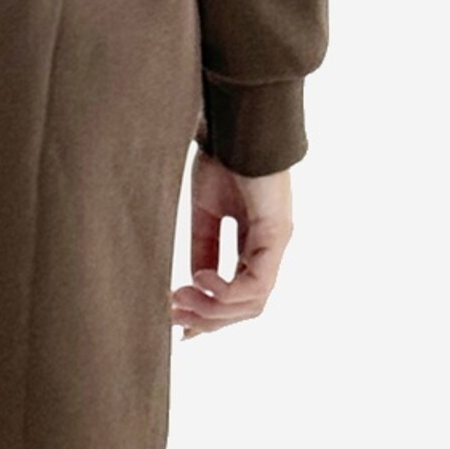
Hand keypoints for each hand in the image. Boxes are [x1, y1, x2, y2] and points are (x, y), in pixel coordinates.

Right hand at [172, 151, 293, 338]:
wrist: (234, 126)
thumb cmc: (221, 160)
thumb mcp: (205, 214)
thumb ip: (205, 248)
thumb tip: (193, 285)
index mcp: (254, 245)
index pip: (239, 296)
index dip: (209, 315)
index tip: (176, 322)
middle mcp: (269, 250)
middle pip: (246, 308)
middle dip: (207, 319)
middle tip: (173, 315)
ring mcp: (276, 245)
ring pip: (253, 305)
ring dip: (213, 310)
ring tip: (181, 298)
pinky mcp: (276, 236)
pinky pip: (256, 284)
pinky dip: (225, 291)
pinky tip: (201, 278)